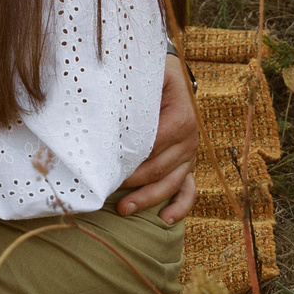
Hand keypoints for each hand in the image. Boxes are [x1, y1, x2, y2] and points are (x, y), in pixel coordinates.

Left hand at [115, 53, 200, 222]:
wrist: (170, 74)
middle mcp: (189, 138)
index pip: (153, 144)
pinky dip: (180, 207)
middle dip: (133, 182)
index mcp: (181, 117)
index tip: (105, 167)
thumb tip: (103, 113)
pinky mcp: (188, 164)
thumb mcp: (145, 76)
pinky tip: (165, 219)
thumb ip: (131, 94)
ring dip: (148, 199)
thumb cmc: (151, 75)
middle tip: (106, 190)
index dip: (130, 158)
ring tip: (124, 210)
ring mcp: (189, 154)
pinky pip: (189, 190)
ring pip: (171, 183)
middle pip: (160, 168)